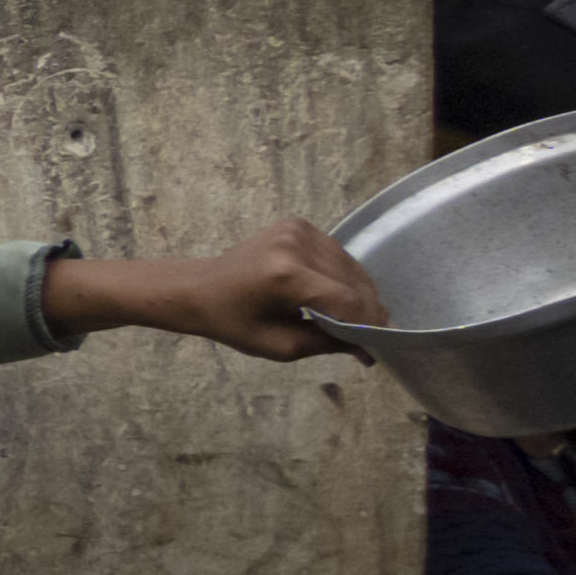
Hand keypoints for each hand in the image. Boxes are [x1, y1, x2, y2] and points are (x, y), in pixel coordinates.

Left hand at [47, 222, 380, 363]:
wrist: (197, 287)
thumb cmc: (231, 322)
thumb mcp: (278, 345)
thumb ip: (327, 344)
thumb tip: (369, 349)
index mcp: (286, 275)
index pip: (347, 301)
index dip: (368, 324)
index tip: (379, 343)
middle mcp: (295, 245)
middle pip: (353, 282)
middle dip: (366, 310)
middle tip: (372, 335)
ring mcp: (297, 230)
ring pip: (349, 266)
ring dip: (358, 292)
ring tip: (357, 317)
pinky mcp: (296, 224)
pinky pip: (335, 253)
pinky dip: (342, 274)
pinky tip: (335, 294)